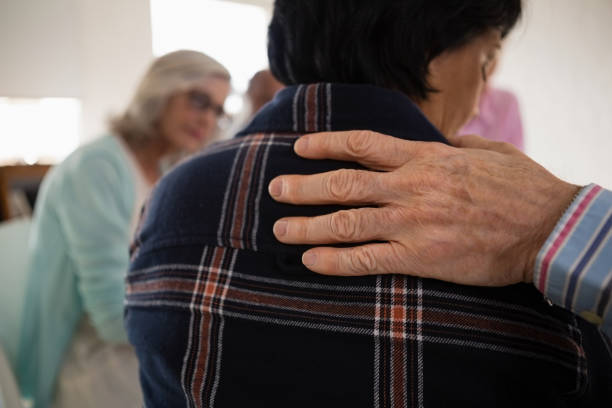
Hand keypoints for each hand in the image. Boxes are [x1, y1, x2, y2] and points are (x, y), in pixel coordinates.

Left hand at [268, 131, 579, 285]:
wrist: (549, 227)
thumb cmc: (521, 188)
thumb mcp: (488, 151)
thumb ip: (455, 144)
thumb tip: (442, 140)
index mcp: (425, 157)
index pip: (362, 145)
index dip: (326, 144)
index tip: (299, 146)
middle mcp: (410, 186)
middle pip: (343, 183)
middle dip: (304, 186)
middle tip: (276, 189)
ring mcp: (413, 222)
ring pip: (346, 221)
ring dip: (308, 226)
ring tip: (280, 230)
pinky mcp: (421, 256)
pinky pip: (367, 259)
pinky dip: (335, 261)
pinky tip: (310, 262)